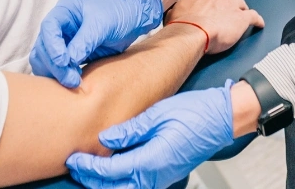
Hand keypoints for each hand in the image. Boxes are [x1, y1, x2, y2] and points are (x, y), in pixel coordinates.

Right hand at [30, 0, 162, 88]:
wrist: (131, 21)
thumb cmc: (117, 15)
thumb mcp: (103, 25)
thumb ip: (86, 41)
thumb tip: (70, 60)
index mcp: (65, 11)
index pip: (49, 28)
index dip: (52, 46)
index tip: (63, 61)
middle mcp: (59, 26)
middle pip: (44, 47)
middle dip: (56, 65)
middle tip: (72, 79)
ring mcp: (61, 41)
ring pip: (45, 59)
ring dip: (55, 73)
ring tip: (75, 82)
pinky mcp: (66, 55)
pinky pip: (53, 68)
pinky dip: (59, 76)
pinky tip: (74, 81)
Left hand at [67, 83, 234, 188]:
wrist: (222, 118)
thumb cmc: (196, 113)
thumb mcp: (159, 114)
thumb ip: (131, 130)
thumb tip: (105, 138)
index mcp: (152, 161)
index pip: (110, 171)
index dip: (89, 166)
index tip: (73, 157)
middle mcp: (156, 176)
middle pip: (114, 188)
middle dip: (91, 179)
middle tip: (73, 164)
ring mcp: (162, 178)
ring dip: (104, 182)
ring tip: (88, 168)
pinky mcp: (165, 174)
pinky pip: (138, 185)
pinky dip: (120, 180)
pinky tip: (112, 168)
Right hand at [166, 0, 263, 53]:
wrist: (191, 33)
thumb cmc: (180, 27)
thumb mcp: (172, 15)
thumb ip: (176, 11)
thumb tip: (172, 14)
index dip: (210, 1)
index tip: (210, 7)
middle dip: (226, 3)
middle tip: (224, 13)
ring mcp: (230, 5)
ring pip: (239, 3)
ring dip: (240, 9)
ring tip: (241, 16)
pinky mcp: (241, 18)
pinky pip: (253, 15)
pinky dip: (256, 19)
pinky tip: (259, 23)